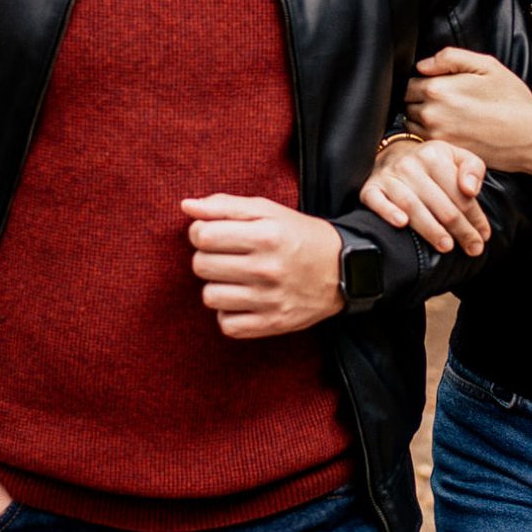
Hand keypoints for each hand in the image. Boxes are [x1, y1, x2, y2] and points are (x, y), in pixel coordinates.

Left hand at [181, 194, 345, 338]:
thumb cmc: (298, 235)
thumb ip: (224, 206)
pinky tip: (242, 300)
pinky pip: (227, 325)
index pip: (203, 236)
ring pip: (210, 297)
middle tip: (226, 256)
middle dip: (207, 258)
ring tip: (234, 279)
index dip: (200, 233)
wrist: (344, 269)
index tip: (214, 234)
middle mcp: (268, 268)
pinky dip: (229, 314)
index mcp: (266, 235)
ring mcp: (270, 299)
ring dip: (217, 286)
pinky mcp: (273, 323)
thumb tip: (186, 206)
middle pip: (201, 266)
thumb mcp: (267, 211)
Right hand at [361, 137, 489, 254]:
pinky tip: (401, 224)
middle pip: (439, 203)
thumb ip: (473, 170)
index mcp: (434, 156)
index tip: (483, 236)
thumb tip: (471, 189)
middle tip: (472, 248)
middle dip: (459, 228)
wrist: (393, 154)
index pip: (459, 192)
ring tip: (446, 245)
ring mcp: (388, 177)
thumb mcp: (457, 157)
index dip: (475, 216)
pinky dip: (388, 212)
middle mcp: (410, 164)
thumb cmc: (431, 163)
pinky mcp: (370, 188)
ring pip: (411, 205)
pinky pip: (376, 201)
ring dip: (430, 228)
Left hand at [404, 46, 531, 180]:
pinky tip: (451, 130)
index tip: (437, 84)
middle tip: (445, 100)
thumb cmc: (511, 100)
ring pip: (412, 124)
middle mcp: (430, 114)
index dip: (421, 82)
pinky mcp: (444, 152)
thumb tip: (422, 65)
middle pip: (407, 104)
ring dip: (422, 119)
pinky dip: (430, 135)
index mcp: (437, 89)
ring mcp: (436, 136)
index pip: (408, 83)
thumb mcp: (486, 66)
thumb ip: (450, 58)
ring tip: (448, 116)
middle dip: (419, 100)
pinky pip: (424, 141)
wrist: (530, 136)